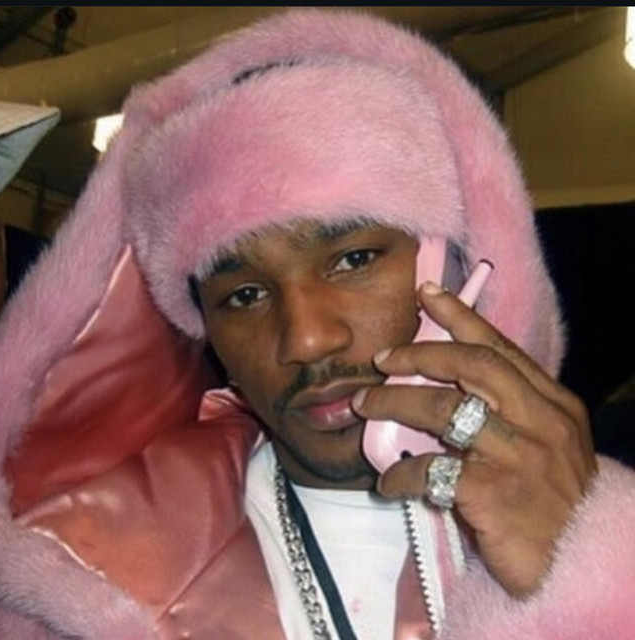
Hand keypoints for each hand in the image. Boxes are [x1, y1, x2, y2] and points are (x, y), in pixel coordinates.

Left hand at [352, 282, 596, 595]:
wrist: (583, 565)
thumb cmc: (552, 503)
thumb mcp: (544, 446)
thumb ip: (507, 414)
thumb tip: (442, 388)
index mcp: (554, 405)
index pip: (501, 349)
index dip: (462, 318)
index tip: (428, 293)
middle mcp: (542, 422)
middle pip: (473, 367)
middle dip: (420, 354)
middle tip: (383, 358)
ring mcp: (520, 457)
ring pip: (445, 409)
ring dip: (396, 402)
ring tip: (366, 405)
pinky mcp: (495, 494)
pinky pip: (433, 470)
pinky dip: (403, 472)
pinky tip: (389, 481)